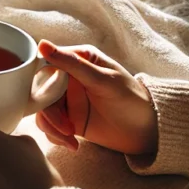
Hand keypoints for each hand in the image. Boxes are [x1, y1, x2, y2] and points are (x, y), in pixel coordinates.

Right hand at [34, 40, 158, 155]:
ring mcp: (68, 100)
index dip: (40, 82)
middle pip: (41, 91)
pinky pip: (50, 126)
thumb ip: (73, 64)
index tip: (43, 99)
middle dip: (48, 112)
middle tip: (64, 127)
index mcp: (78, 60)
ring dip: (52, 127)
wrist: (148, 132)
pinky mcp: (69, 119)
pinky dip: (56, 136)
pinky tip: (72, 144)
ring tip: (69, 138)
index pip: (46, 65)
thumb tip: (43, 45)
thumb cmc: (131, 99)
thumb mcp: (103, 80)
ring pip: (43, 110)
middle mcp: (70, 78)